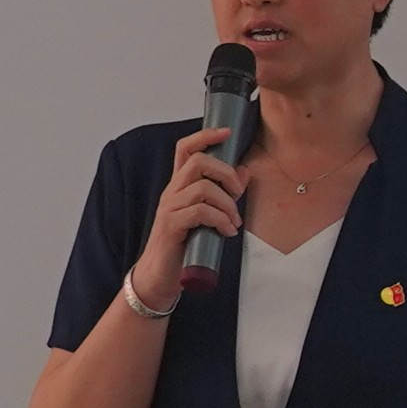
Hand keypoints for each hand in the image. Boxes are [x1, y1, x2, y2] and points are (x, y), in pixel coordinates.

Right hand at [131, 128, 242, 308]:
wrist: (161, 275)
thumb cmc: (187, 244)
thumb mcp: (209, 215)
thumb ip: (224, 193)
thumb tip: (244, 170)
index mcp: (180, 185)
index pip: (185, 149)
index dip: (205, 136)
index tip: (228, 132)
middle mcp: (172, 192)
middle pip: (199, 162)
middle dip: (226, 174)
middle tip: (238, 195)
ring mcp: (169, 208)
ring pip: (204, 189)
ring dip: (228, 205)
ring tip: (234, 223)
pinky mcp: (171, 226)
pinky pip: (201, 212)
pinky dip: (221, 220)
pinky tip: (227, 232)